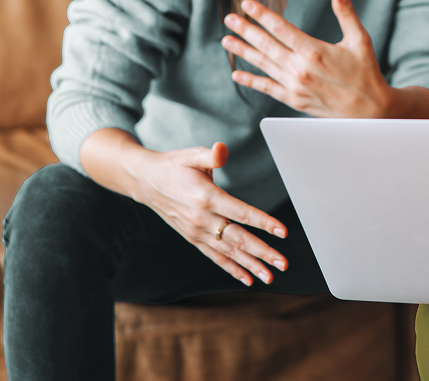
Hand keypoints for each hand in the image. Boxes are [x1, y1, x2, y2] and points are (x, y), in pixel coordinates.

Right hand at [126, 140, 288, 285]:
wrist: (146, 181)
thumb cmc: (174, 166)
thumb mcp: (192, 155)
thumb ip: (211, 155)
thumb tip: (222, 149)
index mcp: (207, 197)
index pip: (241, 213)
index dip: (264, 222)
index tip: (283, 232)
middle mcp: (202, 219)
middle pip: (238, 238)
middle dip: (262, 252)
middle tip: (282, 263)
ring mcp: (197, 231)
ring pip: (228, 252)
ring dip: (250, 265)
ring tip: (269, 277)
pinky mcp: (193, 238)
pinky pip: (215, 256)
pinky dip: (231, 269)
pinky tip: (247, 279)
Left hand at [222, 0, 393, 116]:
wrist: (370, 111)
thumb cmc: (366, 72)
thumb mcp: (360, 40)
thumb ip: (346, 13)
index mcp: (315, 51)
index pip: (281, 28)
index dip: (263, 15)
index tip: (247, 4)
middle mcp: (300, 69)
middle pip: (266, 45)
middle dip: (246, 30)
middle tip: (229, 18)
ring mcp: (295, 86)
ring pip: (263, 64)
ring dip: (243, 51)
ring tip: (227, 40)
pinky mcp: (294, 100)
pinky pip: (267, 88)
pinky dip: (251, 80)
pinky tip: (237, 74)